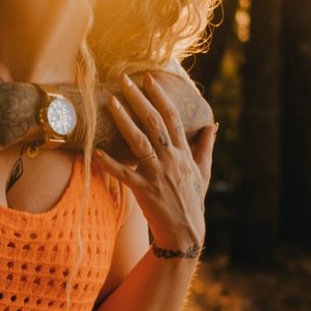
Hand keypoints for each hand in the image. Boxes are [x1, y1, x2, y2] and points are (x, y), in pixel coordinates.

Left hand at [93, 71, 215, 253]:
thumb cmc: (192, 200)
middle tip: (123, 80)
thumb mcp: (203, 171)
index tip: (148, 79)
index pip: (172, 117)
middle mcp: (171, 159)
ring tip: (110, 102)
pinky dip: (111, 163)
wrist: (185, 232)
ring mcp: (157, 174)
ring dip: (123, 120)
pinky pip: (124, 174)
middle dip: (138, 99)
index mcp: (183, 153)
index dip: (160, 96)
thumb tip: (213, 125)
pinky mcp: (144, 190)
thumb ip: (205, 146)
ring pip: (138, 142)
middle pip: (153, 123)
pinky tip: (97, 151)